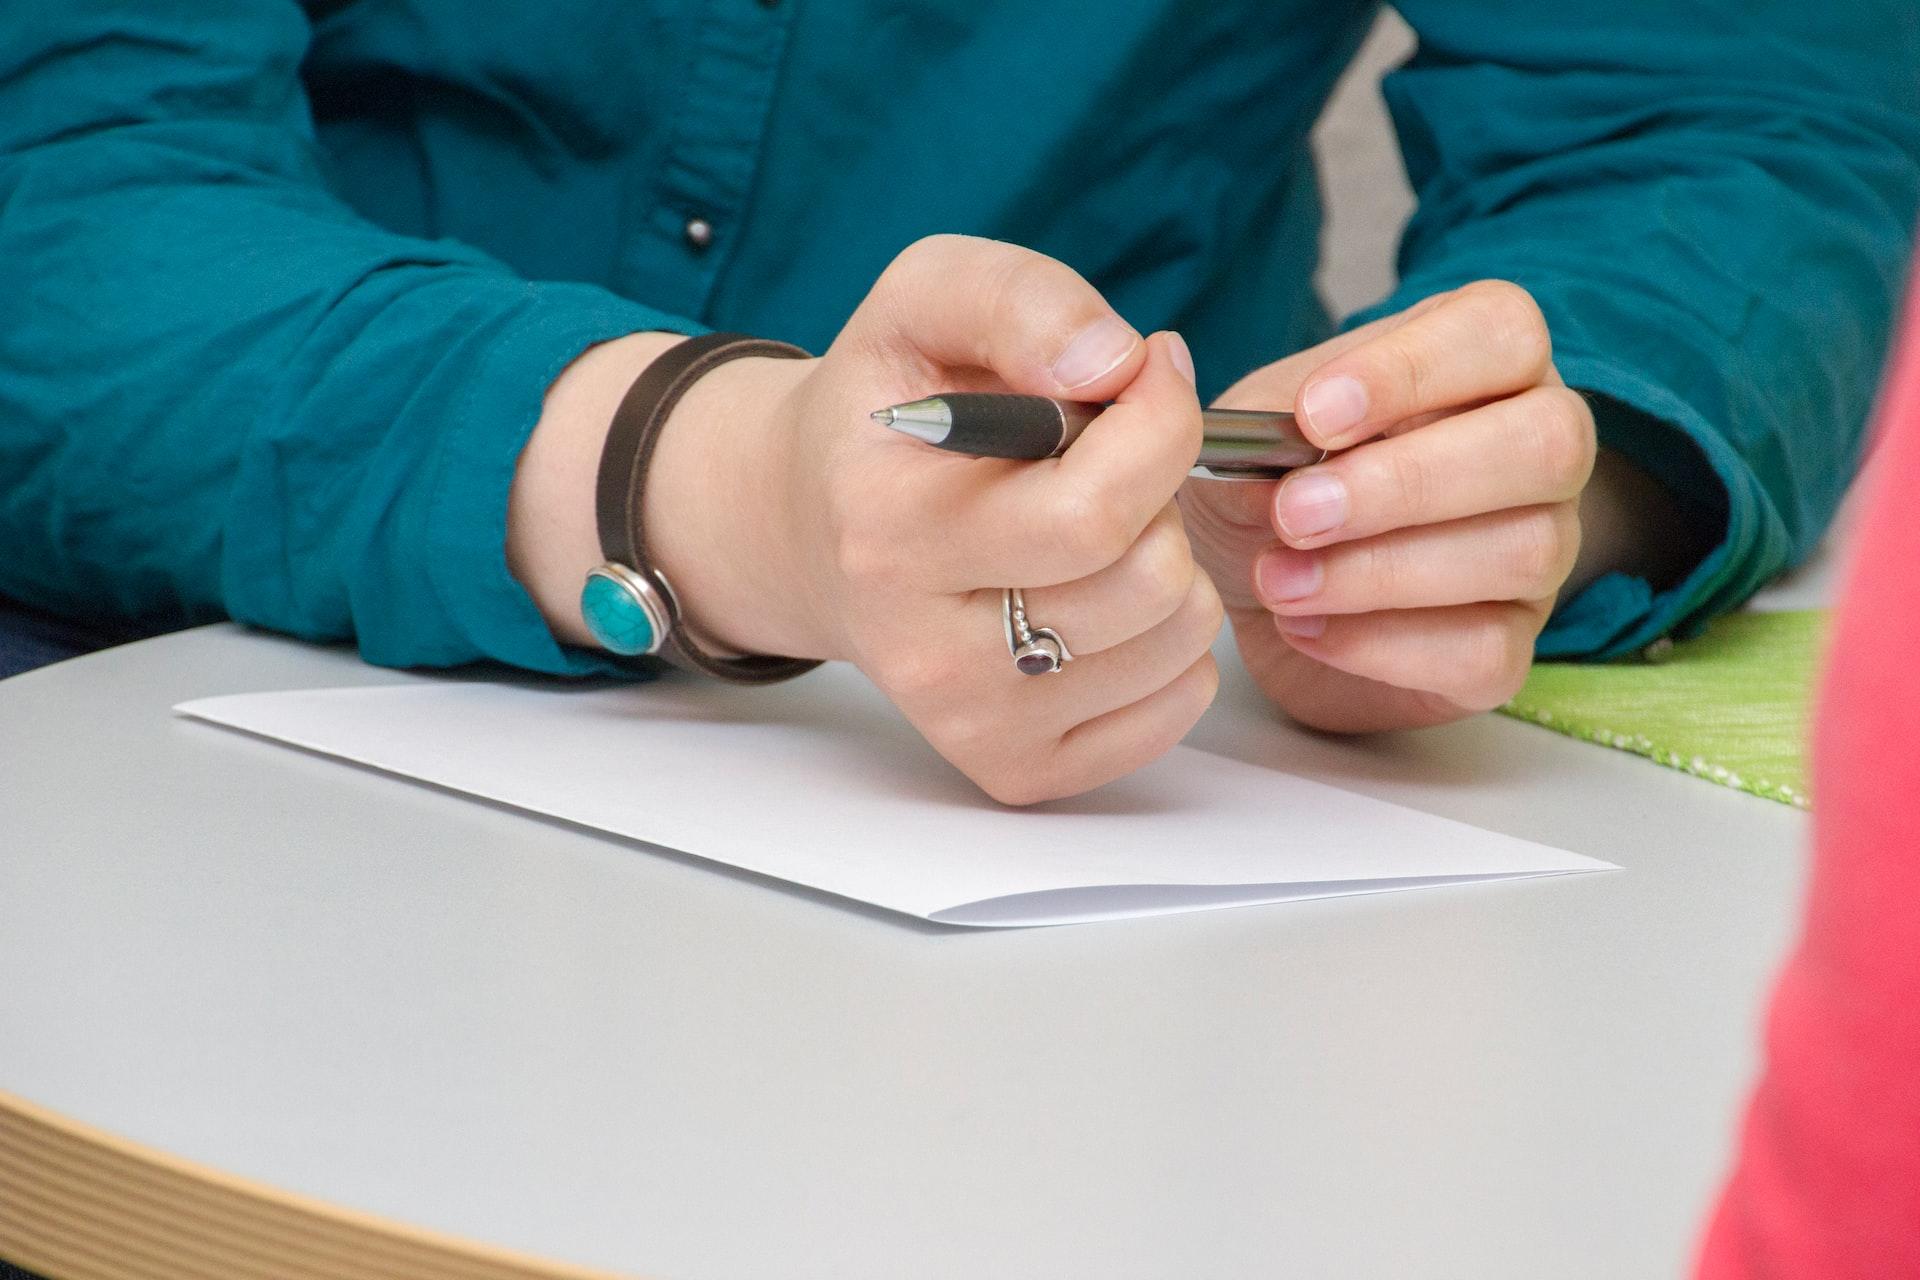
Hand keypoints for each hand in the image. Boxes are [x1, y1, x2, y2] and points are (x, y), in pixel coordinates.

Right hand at [512, 236, 1222, 803]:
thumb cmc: (885, 413)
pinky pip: (1176, 705)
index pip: (1096, 509)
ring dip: (1168, 564)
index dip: (1159, 422)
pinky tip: (1101, 597)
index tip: (1140, 378)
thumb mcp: (925, 300)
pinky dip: (1169, 642)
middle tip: (1105, 463)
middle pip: (1146, 580)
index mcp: (890, 532)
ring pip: (1176, 642)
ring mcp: (968, 722)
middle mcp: (922, 650)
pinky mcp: (1014, 769)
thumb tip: (1115, 363)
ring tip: (1095, 529)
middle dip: (1159, 496)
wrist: (807, 529)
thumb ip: (1022, 298)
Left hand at [1179, 281, 1594, 731]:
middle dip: (1408, 482)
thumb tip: (1275, 454)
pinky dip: (1383, 644)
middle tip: (1294, 514)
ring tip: (1278, 581)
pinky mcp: (1510, 646)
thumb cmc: (1271, 486)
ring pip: (1522, 552)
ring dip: (1381, 572)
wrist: (1260, 593)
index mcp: (1483, 360)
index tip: (1313, 416)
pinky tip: (1305, 628)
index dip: (1413, 371)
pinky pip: (1485, 650)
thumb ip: (1265, 431)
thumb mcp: (1249, 438)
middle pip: (1547, 442)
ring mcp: (1542, 550)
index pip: (1500, 331)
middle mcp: (1539, 448)